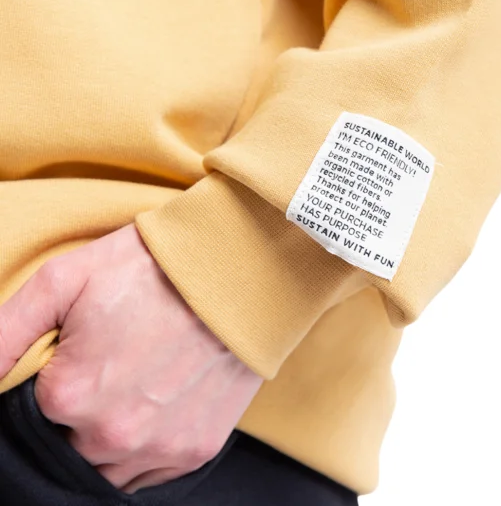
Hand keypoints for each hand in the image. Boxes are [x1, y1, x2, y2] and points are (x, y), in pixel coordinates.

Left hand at [0, 223, 262, 493]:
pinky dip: (147, 445)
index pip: (34, 417)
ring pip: (106, 469)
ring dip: (111, 435)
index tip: (84, 352)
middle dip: (82, 411)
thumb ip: (1, 335)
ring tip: (138, 379)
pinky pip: (150, 472)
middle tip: (114, 362)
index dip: (58, 381)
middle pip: (69, 447)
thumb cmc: (151, 268)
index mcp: (69, 396)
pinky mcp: (196, 448)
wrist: (236, 270)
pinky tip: (160, 398)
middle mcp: (111, 436)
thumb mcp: (64, 280)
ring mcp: (158, 448)